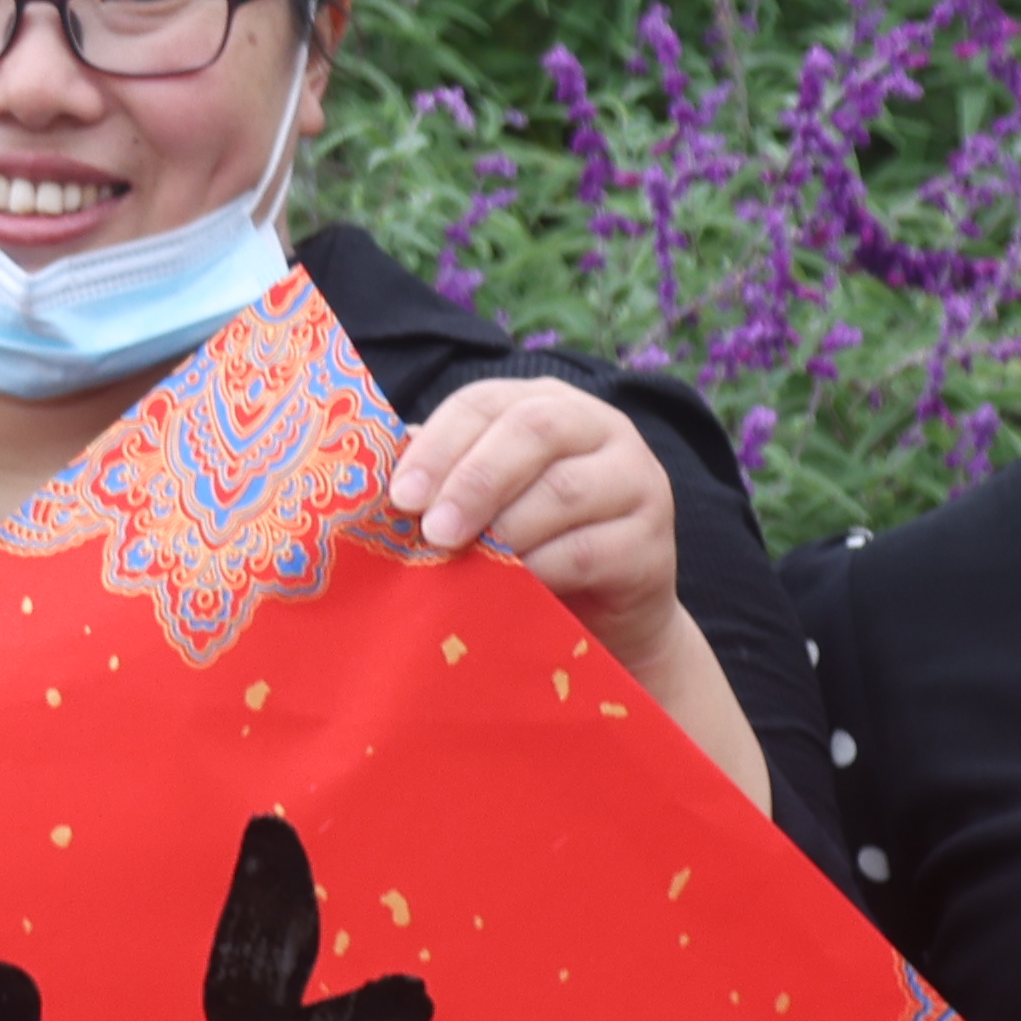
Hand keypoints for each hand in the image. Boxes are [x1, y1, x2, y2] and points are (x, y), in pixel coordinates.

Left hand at [376, 376, 683, 645]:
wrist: (603, 617)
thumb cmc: (525, 549)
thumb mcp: (483, 509)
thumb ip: (440, 486)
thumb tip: (368, 489)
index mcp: (545, 404)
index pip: (485, 403)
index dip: (439, 445)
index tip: (400, 498)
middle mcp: (599, 427)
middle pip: (533, 431)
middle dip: (473, 480)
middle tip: (432, 532)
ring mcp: (636, 478)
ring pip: (566, 489)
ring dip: (506, 528)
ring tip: (465, 563)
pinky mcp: (653, 540)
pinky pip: (591, 549)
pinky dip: (542, 569)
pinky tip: (511, 589)